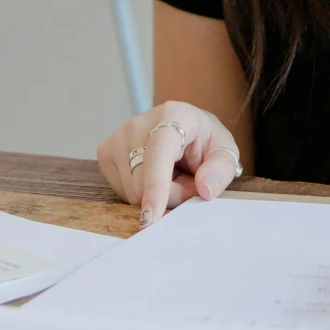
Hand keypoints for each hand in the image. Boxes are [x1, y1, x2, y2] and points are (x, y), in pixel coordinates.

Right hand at [95, 101, 246, 225]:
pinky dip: (142, 193)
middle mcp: (138, 123)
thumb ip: (221, 169)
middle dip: (171, 196)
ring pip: (132, 192)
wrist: (183, 128)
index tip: (152, 215)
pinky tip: (151, 176)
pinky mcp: (105, 152)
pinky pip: (123, 192)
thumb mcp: (224, 151)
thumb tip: (204, 188)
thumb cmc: (204, 141)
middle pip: (145, 183)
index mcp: (174, 115)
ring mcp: (117, 137)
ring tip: (170, 175)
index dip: (156, 185)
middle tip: (187, 181)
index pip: (159, 153)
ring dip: (157, 196)